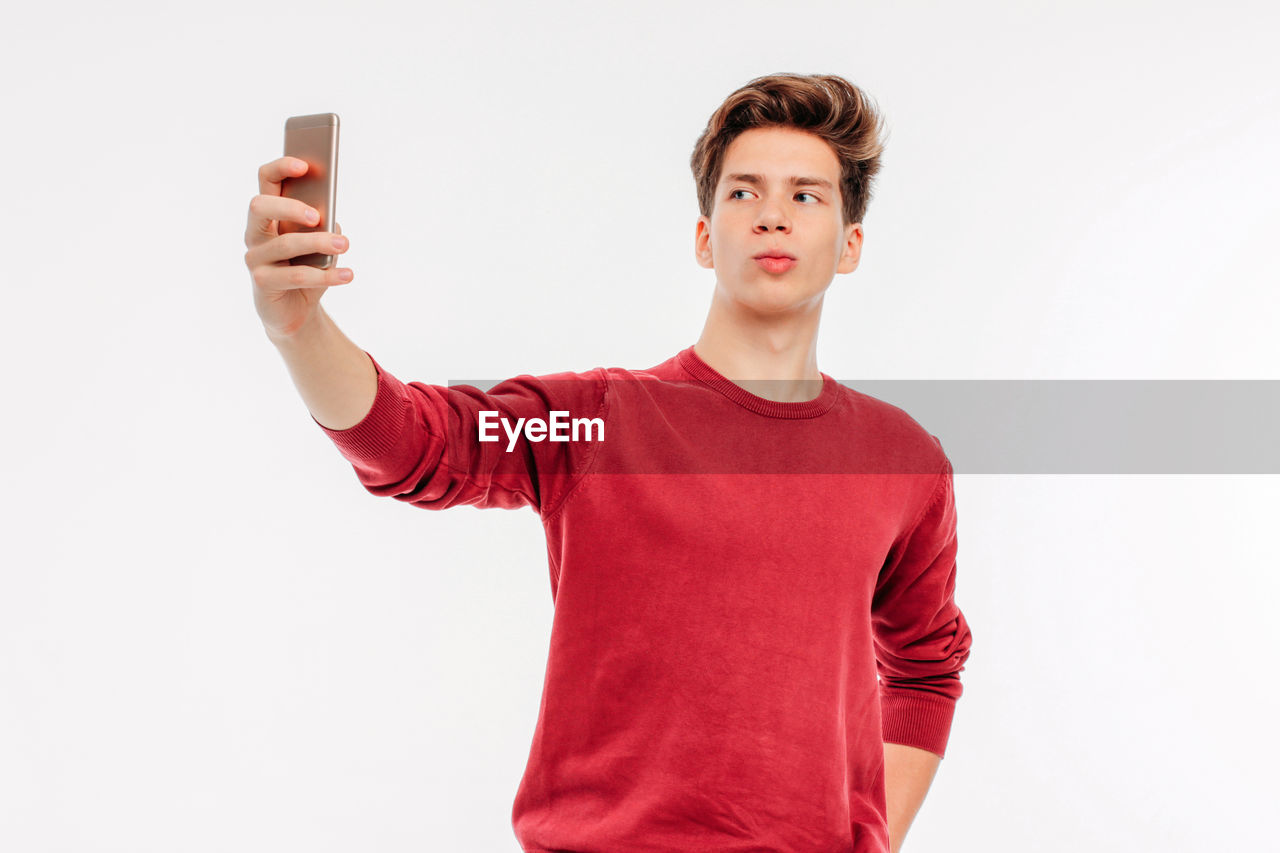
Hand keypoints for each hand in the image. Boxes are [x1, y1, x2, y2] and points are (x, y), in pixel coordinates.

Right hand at [243, 156, 352, 339]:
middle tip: (317, 216)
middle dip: (289, 207)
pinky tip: (347, 275)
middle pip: (260, 206)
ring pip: (284, 244)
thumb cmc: (308, 267)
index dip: (281, 167)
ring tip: (345, 244)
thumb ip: (322, 225)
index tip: (305, 165)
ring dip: (318, 243)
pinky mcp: (262, 283)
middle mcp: (255, 232)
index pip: (266, 180)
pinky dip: (325, 276)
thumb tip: (329, 218)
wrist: (296, 311)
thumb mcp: (319, 243)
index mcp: (269, 214)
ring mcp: (255, 258)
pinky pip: (295, 276)